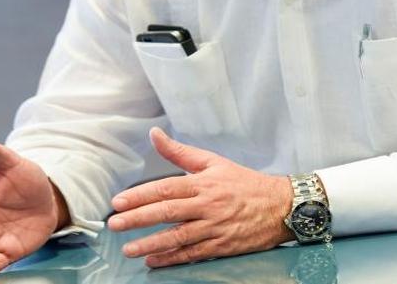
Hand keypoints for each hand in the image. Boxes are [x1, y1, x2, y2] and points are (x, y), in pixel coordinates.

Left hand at [107, 127, 293, 267]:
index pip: (167, 188)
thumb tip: (154, 135)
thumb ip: (180, 152)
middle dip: (138, 219)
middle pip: (168, 212)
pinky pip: (193, 253)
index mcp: (204, 183)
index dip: (140, 195)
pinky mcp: (222, 245)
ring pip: (178, 237)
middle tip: (115, 224)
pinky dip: (172, 258)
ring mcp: (215, 227)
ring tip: (129, 249)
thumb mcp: (214, 162)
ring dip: (151, 244)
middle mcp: (208, 205)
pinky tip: (154, 261)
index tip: (119, 202)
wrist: (281, 205)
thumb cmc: (245, 183)